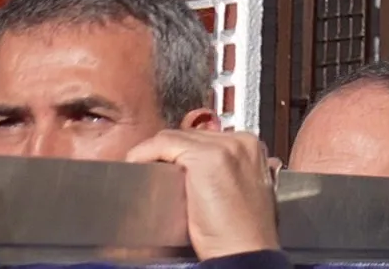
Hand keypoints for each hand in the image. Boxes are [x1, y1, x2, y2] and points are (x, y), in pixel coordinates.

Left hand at [127, 128, 283, 258]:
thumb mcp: (240, 195)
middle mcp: (242, 141)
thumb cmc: (242, 234)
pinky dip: (144, 153)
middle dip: (171, 153)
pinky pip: (163, 143)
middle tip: (154, 175)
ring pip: (176, 137)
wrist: (246, 252)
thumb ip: (224, 174)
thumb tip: (194, 172)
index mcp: (252, 148)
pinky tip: (135, 167)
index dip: (183, 153)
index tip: (168, 167)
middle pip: (190, 135)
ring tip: (145, 174)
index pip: (206, 138)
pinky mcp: (207, 158)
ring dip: (156, 154)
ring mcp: (226, 147)